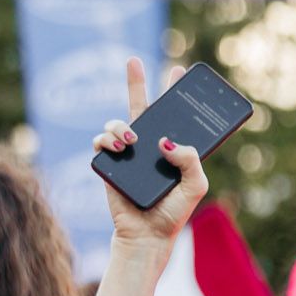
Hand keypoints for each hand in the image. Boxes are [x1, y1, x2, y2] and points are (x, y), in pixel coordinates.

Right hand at [92, 58, 206, 251]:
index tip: (179, 70)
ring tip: (131, 142)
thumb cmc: (173, 212)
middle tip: (133, 59)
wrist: (146, 236)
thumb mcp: (195, 185)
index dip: (175, 93)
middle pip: (142, 107)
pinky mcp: (108, 163)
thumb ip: (190, 159)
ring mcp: (127, 153)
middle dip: (136, 82)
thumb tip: (166, 140)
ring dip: (121, 125)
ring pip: (118, 122)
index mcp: (174, 149)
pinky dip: (106, 139)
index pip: (175, 116)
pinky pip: (100, 140)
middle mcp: (150, 147)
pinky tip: (118, 148)